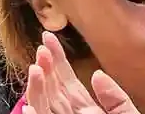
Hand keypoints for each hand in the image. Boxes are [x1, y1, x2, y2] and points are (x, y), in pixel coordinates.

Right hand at [21, 32, 139, 113]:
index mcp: (86, 110)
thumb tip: (97, 74)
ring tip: (36, 69)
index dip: (57, 60)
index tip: (48, 37)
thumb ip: (116, 98)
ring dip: (37, 89)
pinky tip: (28, 107)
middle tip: (42, 48)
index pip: (67, 82)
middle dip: (45, 69)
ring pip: (44, 107)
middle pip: (52, 92)